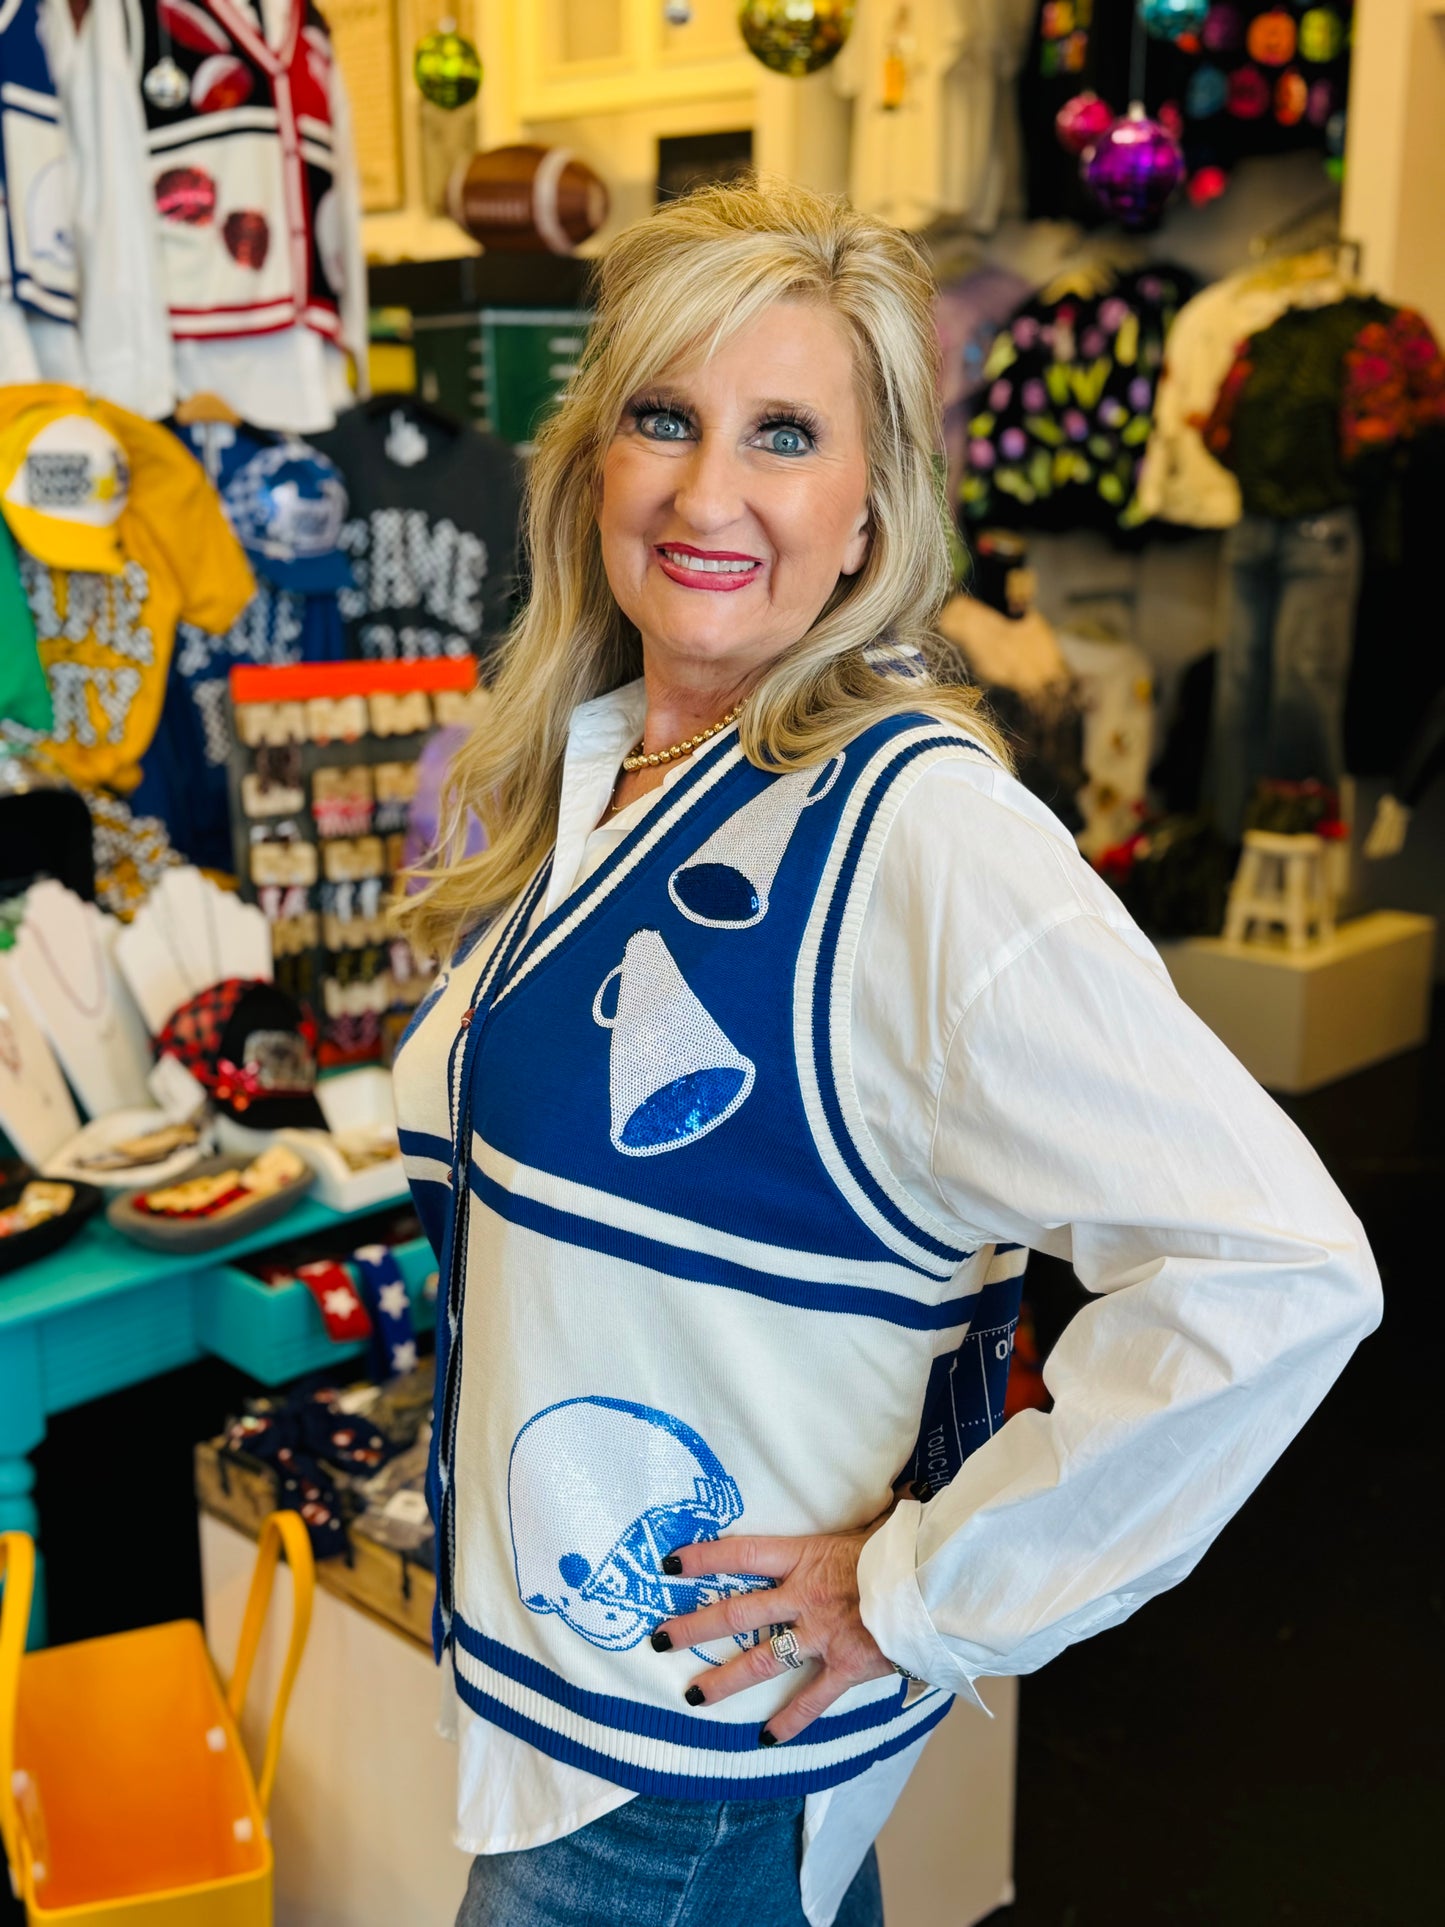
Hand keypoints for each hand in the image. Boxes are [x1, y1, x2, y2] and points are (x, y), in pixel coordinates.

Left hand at [650, 1515, 897, 1745]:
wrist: (936, 1585)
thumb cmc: (906, 1548)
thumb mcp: (874, 1525)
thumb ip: (862, 1521)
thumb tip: (890, 1493)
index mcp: (805, 1556)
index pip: (742, 1554)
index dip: (704, 1559)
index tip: (670, 1565)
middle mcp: (803, 1597)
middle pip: (736, 1613)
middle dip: (694, 1627)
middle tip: (659, 1639)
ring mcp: (821, 1635)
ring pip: (761, 1660)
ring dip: (725, 1680)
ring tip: (693, 1696)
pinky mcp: (844, 1667)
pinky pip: (811, 1699)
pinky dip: (789, 1720)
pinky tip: (766, 1737)